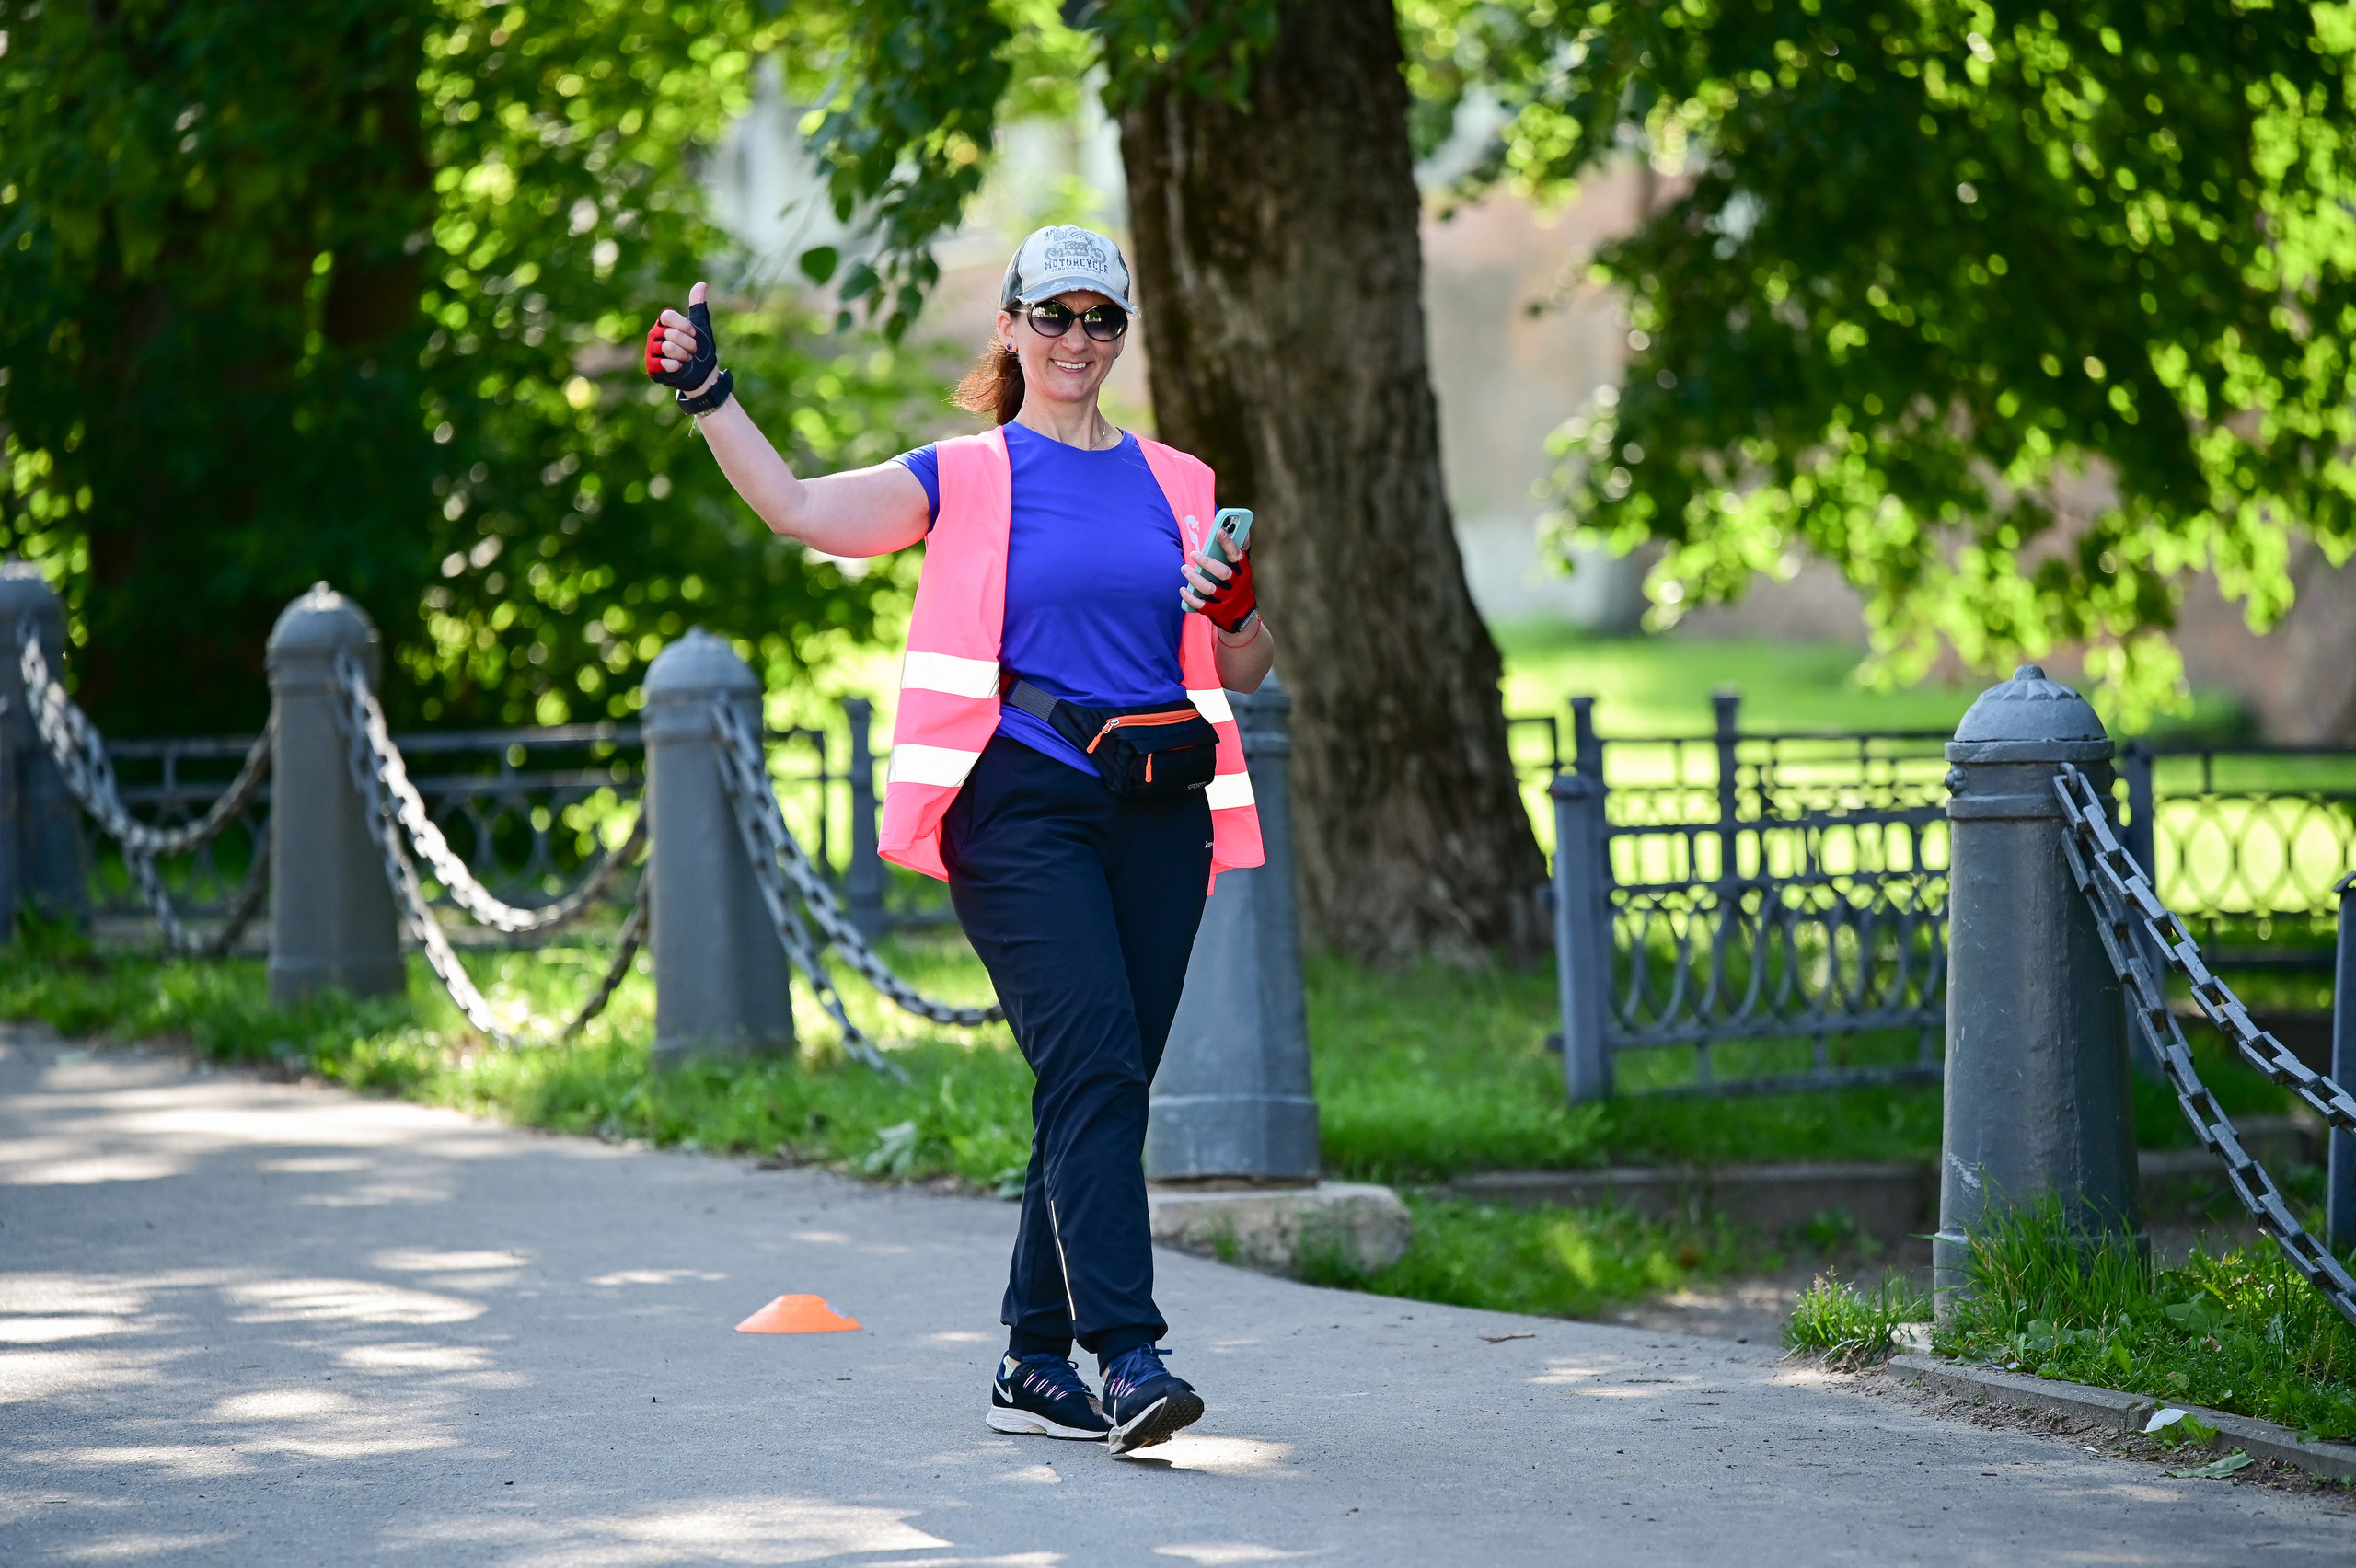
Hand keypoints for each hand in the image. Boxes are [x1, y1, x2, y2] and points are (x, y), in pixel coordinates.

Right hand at [645, 281, 719, 395]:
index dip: (684, 325)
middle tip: (692, 350)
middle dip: (689, 344)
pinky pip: (665, 363)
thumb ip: (698, 305)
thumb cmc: (700, 348)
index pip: (667, 316)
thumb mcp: (701, 325)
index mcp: (664, 323)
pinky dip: (677, 366)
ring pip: (668, 348)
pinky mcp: (651, 367)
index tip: (694, 333)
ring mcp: (651, 351)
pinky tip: (679, 368)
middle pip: (670, 333)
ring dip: (684, 356)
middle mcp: (654, 335)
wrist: (703, 373)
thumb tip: (701, 284)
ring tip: (686, 360)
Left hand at [1181, 537, 1256, 633]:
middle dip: (1207, 562)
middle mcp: (1236, 586)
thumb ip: (1241, 552)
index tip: (1219, 531)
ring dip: (1195, 578)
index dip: (1229, 543)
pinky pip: (1202, 605)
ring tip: (1184, 569)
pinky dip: (1191, 598)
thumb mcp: (1244, 571)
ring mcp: (1226, 600)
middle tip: (1194, 554)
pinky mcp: (1217, 612)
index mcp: (1244, 573)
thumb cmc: (1240, 587)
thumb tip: (1243, 531)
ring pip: (1210, 589)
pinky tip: (1183, 590)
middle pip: (1222, 573)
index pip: (1237, 556)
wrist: (1242, 617)